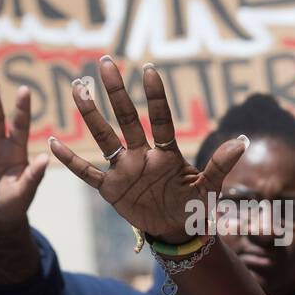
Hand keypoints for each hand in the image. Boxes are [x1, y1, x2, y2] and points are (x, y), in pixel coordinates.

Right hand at [49, 57, 246, 243]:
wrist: (178, 232)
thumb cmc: (196, 207)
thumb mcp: (210, 190)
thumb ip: (221, 166)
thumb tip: (243, 142)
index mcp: (167, 154)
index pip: (160, 119)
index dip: (155, 96)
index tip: (149, 69)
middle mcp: (142, 155)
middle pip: (126, 118)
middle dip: (116, 91)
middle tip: (104, 62)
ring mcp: (124, 170)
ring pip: (103, 138)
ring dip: (91, 115)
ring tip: (77, 88)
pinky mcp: (111, 190)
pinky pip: (87, 173)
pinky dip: (70, 160)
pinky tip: (52, 142)